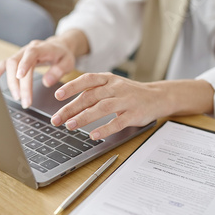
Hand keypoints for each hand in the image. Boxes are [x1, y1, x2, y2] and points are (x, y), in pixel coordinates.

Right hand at [0, 37, 75, 107]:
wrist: (59, 47)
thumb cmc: (63, 55)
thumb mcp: (67, 63)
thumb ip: (58, 71)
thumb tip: (46, 82)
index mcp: (42, 48)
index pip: (31, 53)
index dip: (24, 64)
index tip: (20, 76)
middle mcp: (28, 49)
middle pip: (17, 63)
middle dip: (19, 83)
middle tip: (24, 101)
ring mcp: (21, 53)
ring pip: (9, 65)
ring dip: (11, 82)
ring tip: (18, 97)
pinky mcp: (18, 59)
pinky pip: (5, 63)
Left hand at [50, 73, 214, 139]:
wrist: (158, 96)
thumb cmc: (129, 93)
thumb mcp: (112, 86)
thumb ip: (93, 92)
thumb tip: (68, 105)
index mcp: (109, 79)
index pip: (87, 80)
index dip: (72, 87)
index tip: (57, 95)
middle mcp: (116, 88)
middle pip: (90, 97)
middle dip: (71, 108)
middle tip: (57, 119)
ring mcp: (126, 101)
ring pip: (102, 108)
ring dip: (84, 118)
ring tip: (70, 126)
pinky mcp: (134, 114)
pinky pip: (117, 122)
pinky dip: (104, 129)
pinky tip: (93, 135)